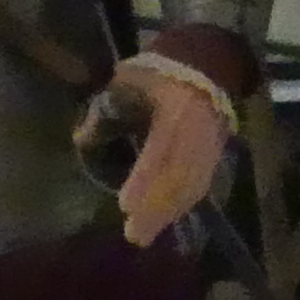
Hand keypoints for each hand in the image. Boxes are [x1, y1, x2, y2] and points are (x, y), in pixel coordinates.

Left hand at [79, 57, 235, 246]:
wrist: (204, 63)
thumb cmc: (158, 73)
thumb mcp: (126, 84)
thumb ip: (105, 113)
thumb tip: (82, 141)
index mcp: (174, 112)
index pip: (160, 152)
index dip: (144, 181)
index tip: (125, 204)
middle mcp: (197, 132)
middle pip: (178, 177)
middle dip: (156, 209)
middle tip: (135, 235)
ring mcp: (210, 143)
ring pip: (192, 184)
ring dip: (170, 211)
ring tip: (148, 232)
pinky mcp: (216, 151)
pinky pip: (202, 182)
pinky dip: (185, 202)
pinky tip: (171, 216)